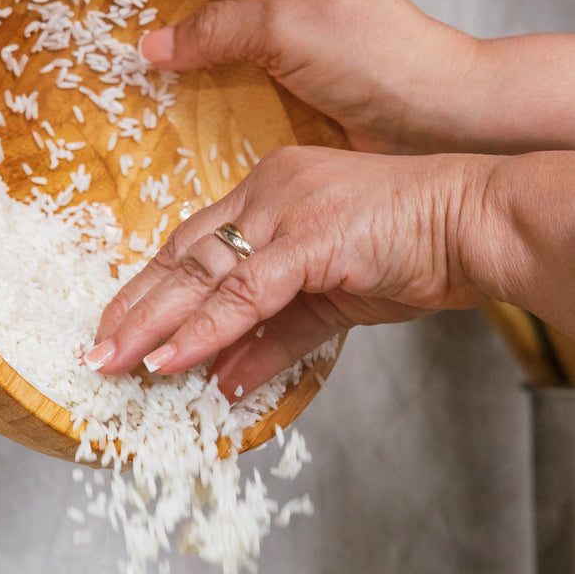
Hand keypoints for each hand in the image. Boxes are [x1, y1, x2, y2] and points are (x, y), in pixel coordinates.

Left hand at [88, 145, 491, 395]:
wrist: (478, 224)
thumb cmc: (417, 252)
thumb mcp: (332, 302)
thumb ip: (274, 338)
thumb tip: (224, 381)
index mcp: (270, 192)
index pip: (194, 244)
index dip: (152, 290)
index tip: (119, 327)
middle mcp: (269, 191)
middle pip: (183, 256)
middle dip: (135, 310)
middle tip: (96, 353)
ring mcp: (288, 210)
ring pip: (204, 273)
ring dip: (154, 324)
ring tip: (115, 363)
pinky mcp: (313, 237)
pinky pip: (246, 293)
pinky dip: (206, 329)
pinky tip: (172, 360)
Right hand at [142, 0, 574, 158]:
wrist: (435, 119)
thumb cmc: (377, 56)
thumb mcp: (287, 28)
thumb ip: (217, 28)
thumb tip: (150, 43)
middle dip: (163, 8)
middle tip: (107, 30)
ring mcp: (289, 34)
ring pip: (218, 36)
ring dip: (182, 56)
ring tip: (126, 72)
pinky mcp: (291, 79)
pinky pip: (236, 77)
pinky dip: (206, 89)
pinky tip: (170, 106)